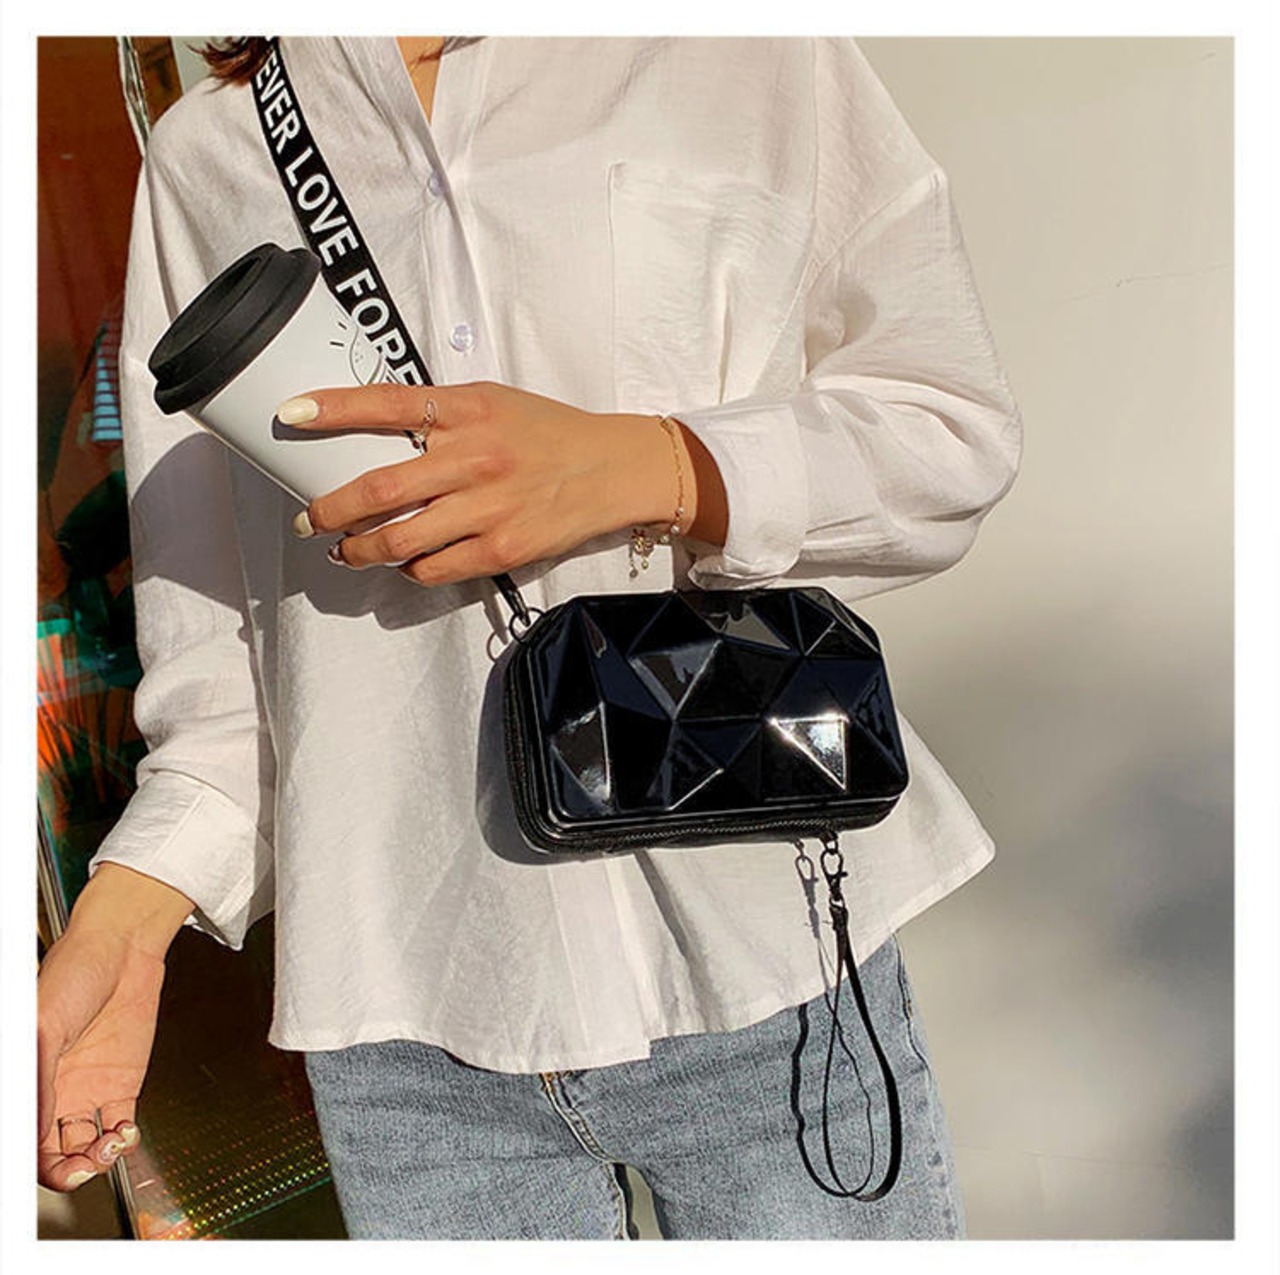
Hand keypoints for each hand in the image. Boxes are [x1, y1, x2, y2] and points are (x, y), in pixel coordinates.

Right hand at [37, 866, 190, 1191]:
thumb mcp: (45, 1026)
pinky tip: (126, 1135)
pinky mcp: (121, 1082)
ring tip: (110, 1148)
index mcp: (28, 1078)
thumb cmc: (73, 971)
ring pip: (82, 1147)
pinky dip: (122, 1141)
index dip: (31, 1161)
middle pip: (50, 1153)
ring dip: (95, 1160)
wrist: (124, 945)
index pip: (24, 1137)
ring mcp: (87, 1089)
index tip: (48, 1168)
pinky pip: (117, 1125)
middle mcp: (54, 1090)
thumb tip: (32, 1128)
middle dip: (66, 1172)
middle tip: (84, 1170)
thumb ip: (38, 1079)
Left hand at [281, 381, 726, 585]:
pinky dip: (410, 569)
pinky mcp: (503, 548)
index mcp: (468, 409)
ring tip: (345, 550)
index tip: (290, 414)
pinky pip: (435, 568)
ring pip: (400, 537)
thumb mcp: (493, 403)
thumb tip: (370, 433)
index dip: (333, 408)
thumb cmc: (547, 433)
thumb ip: (439, 415)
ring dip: (360, 549)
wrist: (614, 468)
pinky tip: (405, 562)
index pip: (387, 404)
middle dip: (331, 509)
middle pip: (380, 486)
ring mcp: (489, 507)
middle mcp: (474, 457)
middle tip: (308, 520)